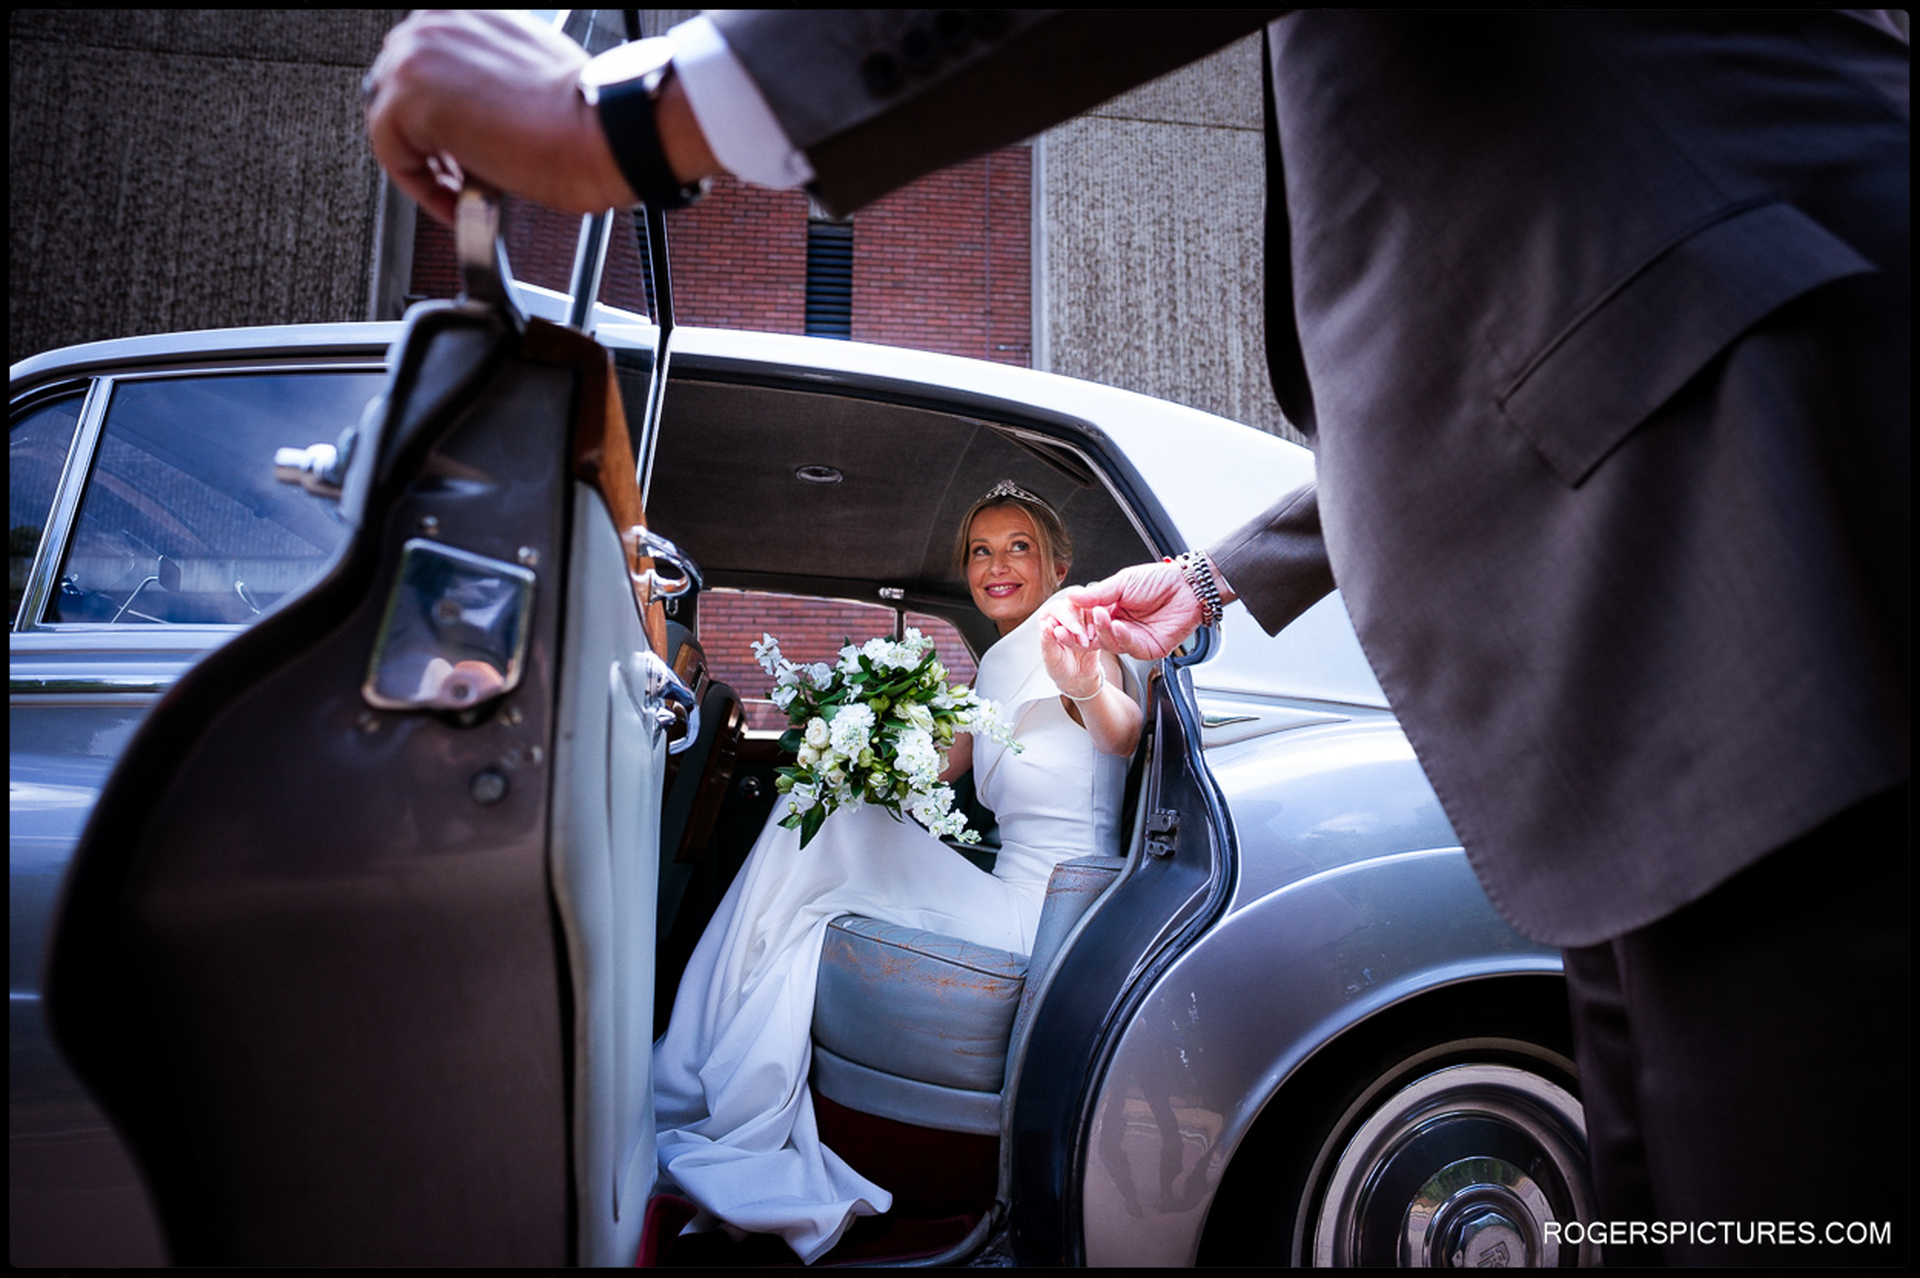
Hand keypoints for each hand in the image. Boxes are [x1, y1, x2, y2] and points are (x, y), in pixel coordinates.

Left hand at [364, 10, 637, 223]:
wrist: (603, 133)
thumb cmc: (585, 115)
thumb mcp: (529, 70)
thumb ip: (487, 76)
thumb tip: (471, 111)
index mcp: (464, 10)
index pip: (423, 67)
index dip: (439, 118)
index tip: (460, 147)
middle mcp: (434, 22)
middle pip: (397, 91)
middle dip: (426, 139)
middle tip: (458, 174)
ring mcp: (416, 56)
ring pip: (391, 123)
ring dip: (425, 163)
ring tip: (462, 190)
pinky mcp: (407, 100)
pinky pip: (392, 156)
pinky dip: (421, 187)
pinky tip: (457, 200)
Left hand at [1040, 611, 1105, 699]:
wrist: (1077, 677)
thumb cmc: (1059, 667)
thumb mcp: (1051, 658)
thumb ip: (1047, 642)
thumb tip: (1044, 625)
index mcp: (1047, 617)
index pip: (1057, 608)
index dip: (1067, 619)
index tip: (1077, 632)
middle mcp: (1063, 612)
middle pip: (1075, 605)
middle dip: (1081, 623)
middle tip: (1085, 641)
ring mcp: (1080, 615)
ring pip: (1090, 609)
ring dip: (1092, 624)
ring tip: (1090, 643)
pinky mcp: (1095, 621)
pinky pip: (1101, 618)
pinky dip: (1102, 627)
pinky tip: (1099, 639)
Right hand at [1052, 562, 1201, 660]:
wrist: (1188, 586)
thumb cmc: (1160, 580)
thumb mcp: (1123, 582)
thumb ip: (1097, 594)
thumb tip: (1071, 596)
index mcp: (1112, 611)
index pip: (1087, 623)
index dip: (1074, 624)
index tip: (1060, 621)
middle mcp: (1121, 627)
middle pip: (1094, 639)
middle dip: (1081, 635)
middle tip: (1071, 628)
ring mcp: (1135, 639)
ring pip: (1110, 644)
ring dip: (1103, 631)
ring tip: (1101, 615)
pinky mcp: (1149, 649)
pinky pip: (1130, 648)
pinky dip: (1121, 637)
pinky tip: (1118, 625)